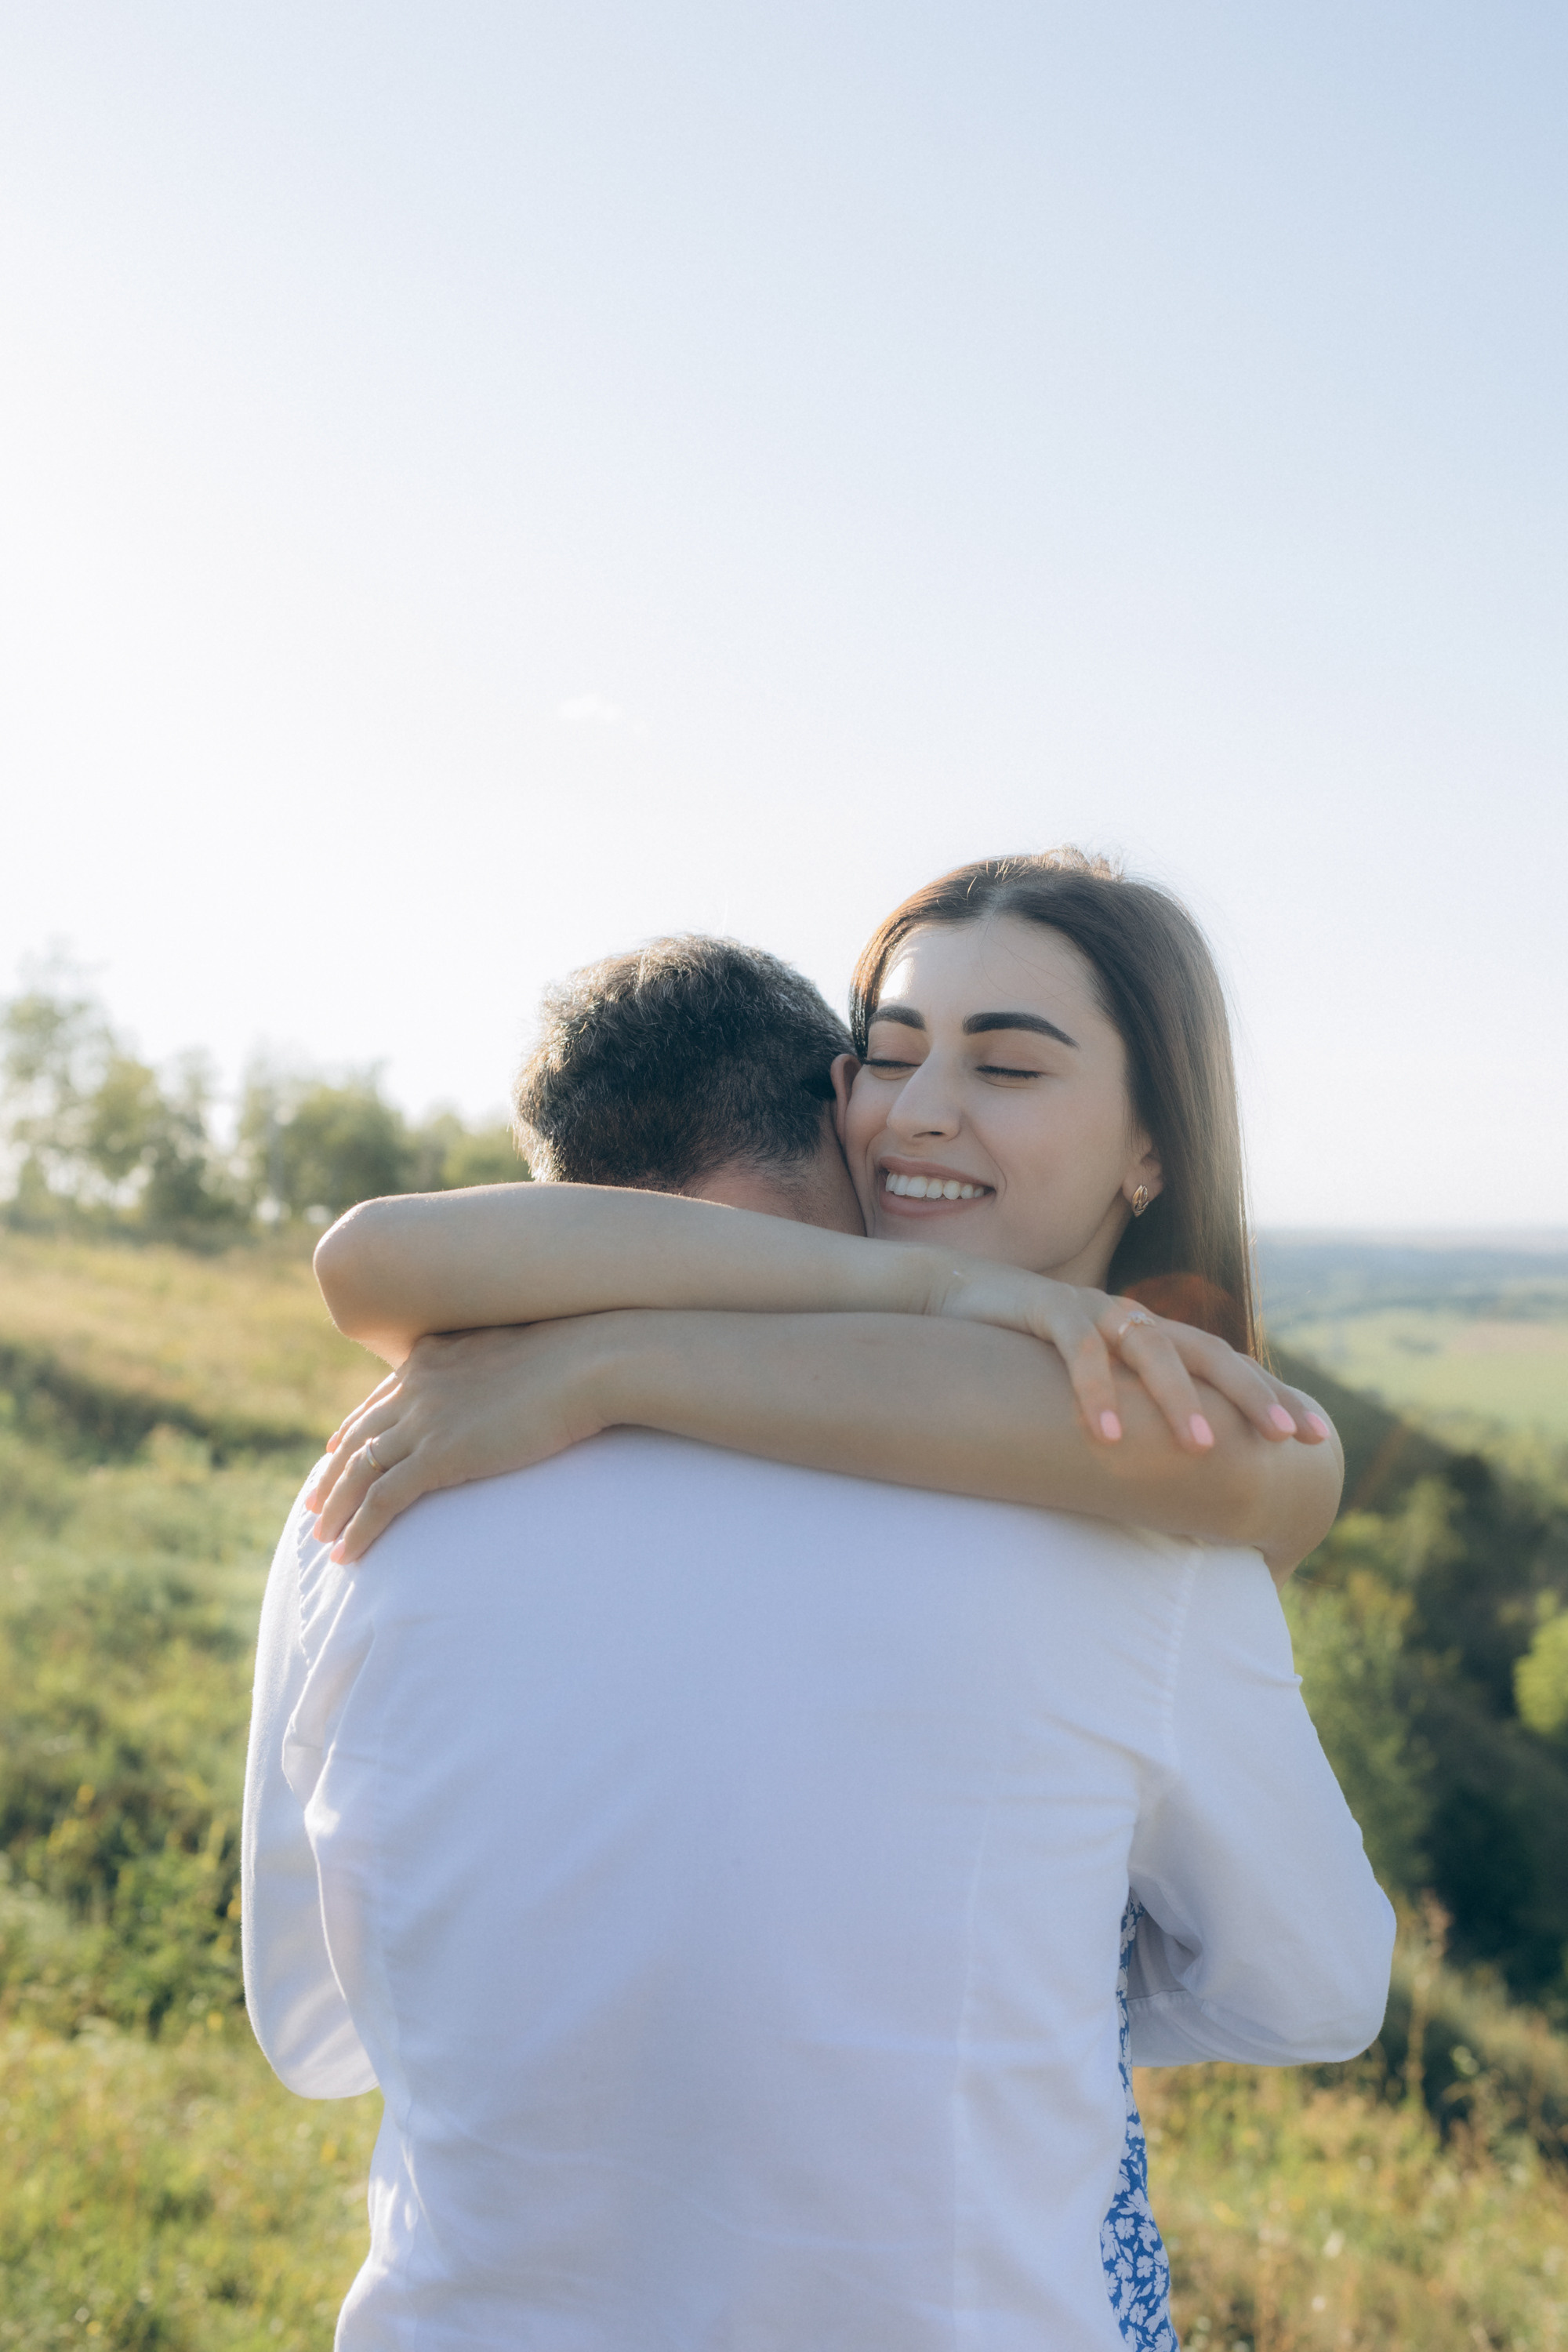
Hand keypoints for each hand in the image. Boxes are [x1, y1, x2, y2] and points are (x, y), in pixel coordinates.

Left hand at [304, 1321, 609, 1563]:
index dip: (352, 1432)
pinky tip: (347, 1555)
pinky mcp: (439, 1455)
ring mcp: (424, 1420)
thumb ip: (493, 1373)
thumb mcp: (518, 1356)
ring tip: (322, 1539)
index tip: (336, 1453)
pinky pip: (382, 1499)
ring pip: (360, 1472)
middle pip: (357, 1437)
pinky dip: (358, 1529)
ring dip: (336, 1509)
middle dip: (331, 1475)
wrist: (588, 1363)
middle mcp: (417, 1386)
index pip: (377, 1402)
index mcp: (432, 1359)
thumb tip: (506, 1389)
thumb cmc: (575, 1359)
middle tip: (314, 1505)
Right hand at [933, 1263, 1331, 1456]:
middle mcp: (1135, 1321)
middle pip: (1208, 1353)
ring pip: (1152, 1350)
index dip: (1272, 1395)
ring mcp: (1094, 1312)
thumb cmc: (1024, 1355)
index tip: (1316, 1437)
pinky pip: (1078, 1351)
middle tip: (1286, 1438)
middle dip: (1252, 1394)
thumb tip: (1166, 1479)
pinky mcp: (1049, 1309)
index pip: (1227, 1365)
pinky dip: (1094, 1391)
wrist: (955, 1295)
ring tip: (1202, 1449)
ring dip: (1179, 1400)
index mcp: (1152, 1339)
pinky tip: (1106, 1436)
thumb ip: (1127, 1414)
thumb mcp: (1088, 1384)